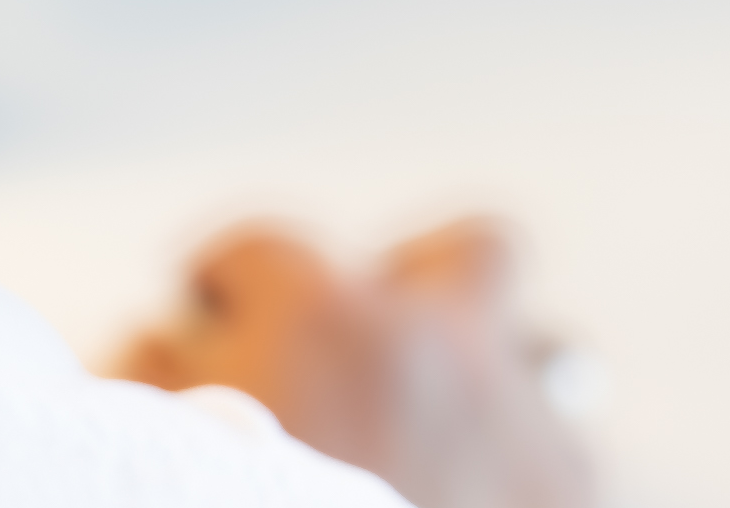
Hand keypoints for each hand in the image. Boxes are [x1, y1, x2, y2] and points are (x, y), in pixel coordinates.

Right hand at [113, 218, 594, 507]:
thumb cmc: (226, 503)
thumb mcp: (155, 439)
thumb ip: (150, 372)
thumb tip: (170, 332)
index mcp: (317, 316)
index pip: (265, 248)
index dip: (223, 281)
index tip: (209, 313)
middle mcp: (438, 344)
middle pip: (470, 252)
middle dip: (421, 280)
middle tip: (375, 335)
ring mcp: (527, 425)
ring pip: (557, 355)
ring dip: (507, 381)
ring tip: (458, 429)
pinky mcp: (580, 504)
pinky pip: (572, 466)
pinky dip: (529, 479)